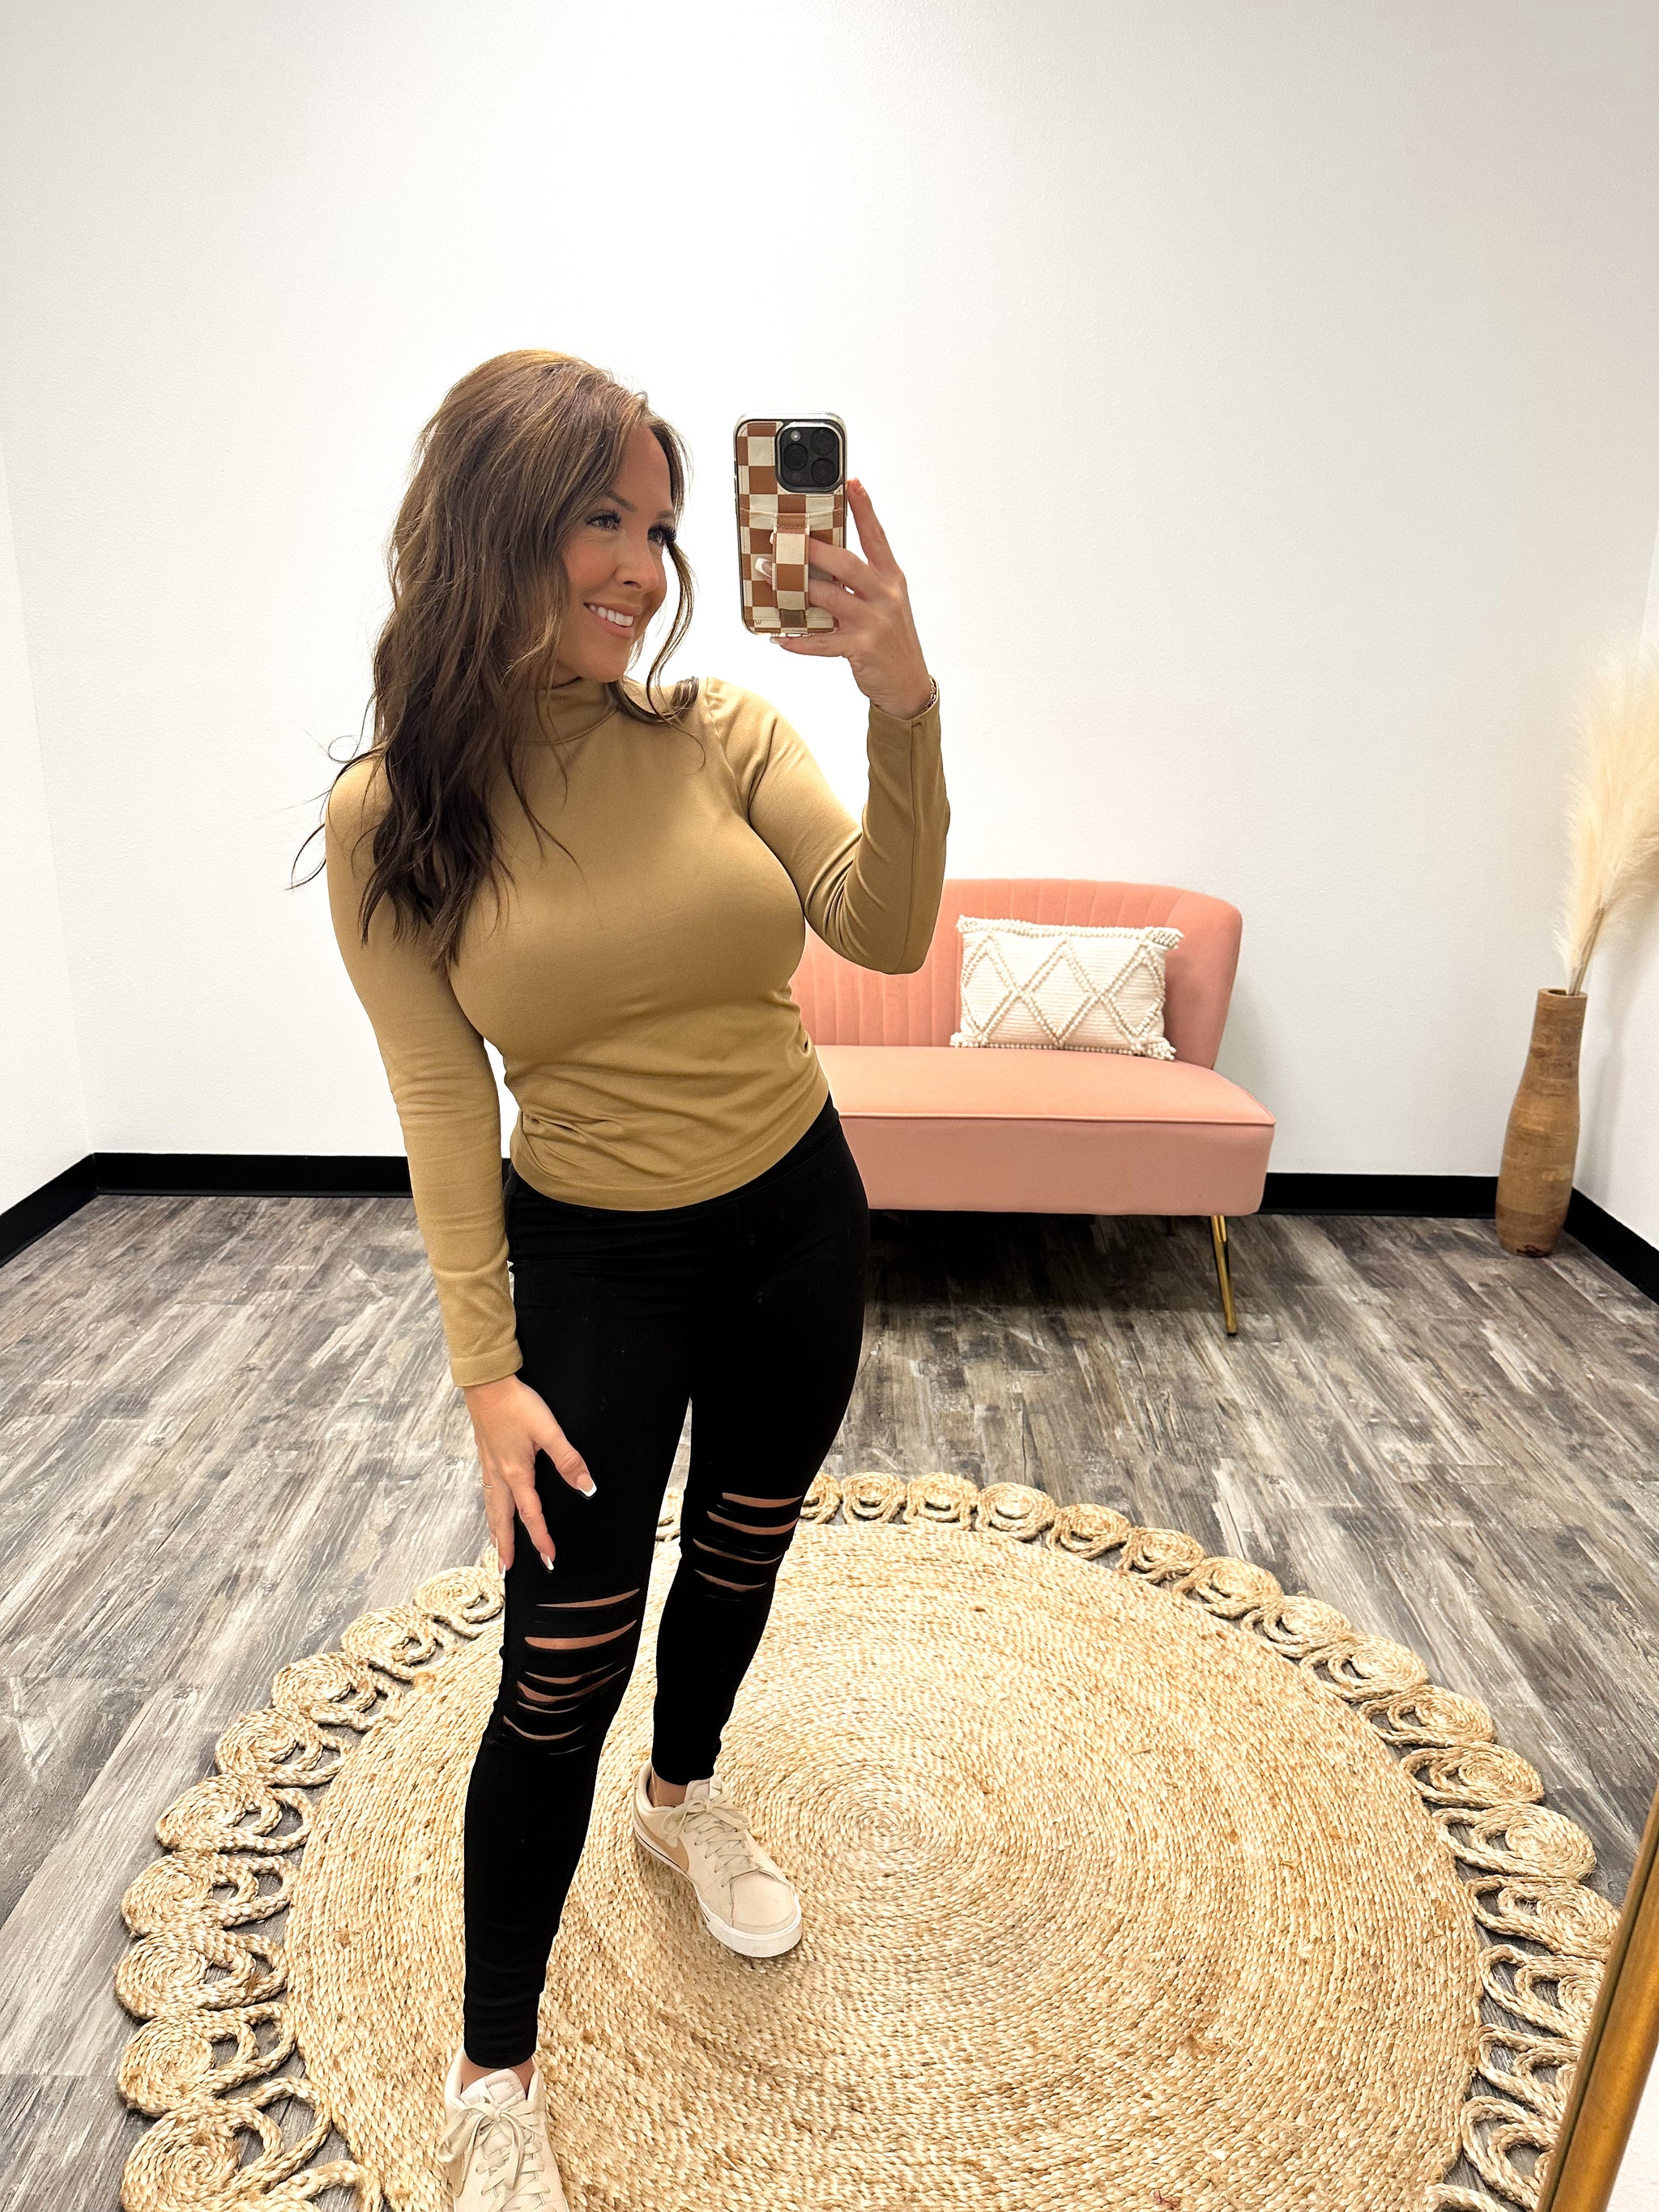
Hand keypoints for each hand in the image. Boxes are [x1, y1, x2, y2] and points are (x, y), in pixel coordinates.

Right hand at [463, 1373, 595, 1574]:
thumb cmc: (516, 1405)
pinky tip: (491, 1506)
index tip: (549, 1558)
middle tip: (505, 1570)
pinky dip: (489, 1509)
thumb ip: (568, 1460)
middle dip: (505, 1546)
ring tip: (495, 1547)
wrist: (487, 1384)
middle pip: (503, 1519)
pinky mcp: (485, 1455)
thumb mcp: (548, 1430)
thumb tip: (586, 1487)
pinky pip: (487, 1492)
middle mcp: (500, 1475)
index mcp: (517, 1473)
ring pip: (491, 1507)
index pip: (532, 1515)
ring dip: (494, 1530)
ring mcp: (489, 1466)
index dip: (541, 1538)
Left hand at [767, 478, 933, 718]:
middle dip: (810, 551)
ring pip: (829, 597)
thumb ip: (859, 583)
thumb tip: (818, 566)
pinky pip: (822, 641)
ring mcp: (874, 622)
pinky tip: (780, 636)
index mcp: (891, 579)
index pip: (876, 537)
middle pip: (845, 563)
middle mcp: (885, 596)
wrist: (908, 683)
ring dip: (794, 588)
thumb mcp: (884, 604)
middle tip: (781, 540)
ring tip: (770, 578)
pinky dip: (798, 640)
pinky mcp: (862, 648)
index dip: (864, 509)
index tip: (851, 483)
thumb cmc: (890, 640)